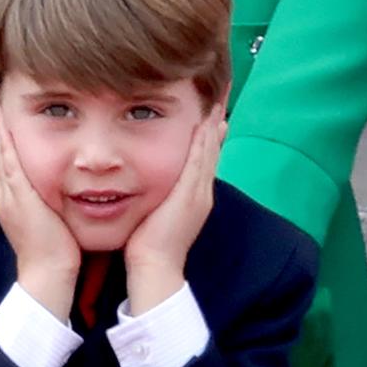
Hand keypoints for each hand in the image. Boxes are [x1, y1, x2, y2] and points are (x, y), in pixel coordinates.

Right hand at [0, 99, 79, 320]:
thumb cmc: (58, 248)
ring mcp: (8, 188)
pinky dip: (1, 132)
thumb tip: (67, 175)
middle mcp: (7, 186)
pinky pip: (5, 155)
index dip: (2, 119)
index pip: (7, 146)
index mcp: (16, 190)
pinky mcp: (15, 192)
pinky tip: (0, 110)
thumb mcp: (53, 212)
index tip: (1, 92)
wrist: (49, 275)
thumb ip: (54, 192)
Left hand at [121, 105, 226, 312]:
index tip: (210, 114)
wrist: (154, 266)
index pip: (205, 159)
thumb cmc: (147, 243)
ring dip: (212, 126)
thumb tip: (146, 182)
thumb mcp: (156, 212)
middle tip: (219, 100)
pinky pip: (201, 160)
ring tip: (215, 103)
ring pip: (209, 152)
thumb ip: (156, 195)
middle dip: (215, 125)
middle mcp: (202, 192)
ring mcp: (199, 193)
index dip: (209, 136)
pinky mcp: (191, 194)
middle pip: (213, 151)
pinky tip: (205, 122)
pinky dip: (204, 140)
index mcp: (195, 196)